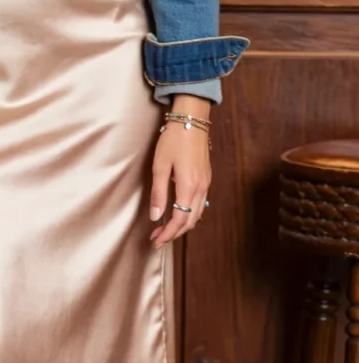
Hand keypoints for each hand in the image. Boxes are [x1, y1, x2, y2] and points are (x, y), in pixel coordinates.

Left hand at [148, 99, 211, 247]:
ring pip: (197, 214)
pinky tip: (178, 214)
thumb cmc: (173, 140)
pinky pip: (200, 204)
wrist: (192, 121)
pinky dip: (189, 215)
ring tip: (165, 229)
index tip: (155, 241)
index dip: (167, 233)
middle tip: (157, 239)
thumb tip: (156, 217)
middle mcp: (201, 188)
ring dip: (182, 225)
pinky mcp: (206, 179)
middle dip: (173, 233)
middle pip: (190, 221)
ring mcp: (206, 184)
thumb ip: (158, 193)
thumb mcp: (160, 166)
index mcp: (188, 186)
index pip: (179, 219)